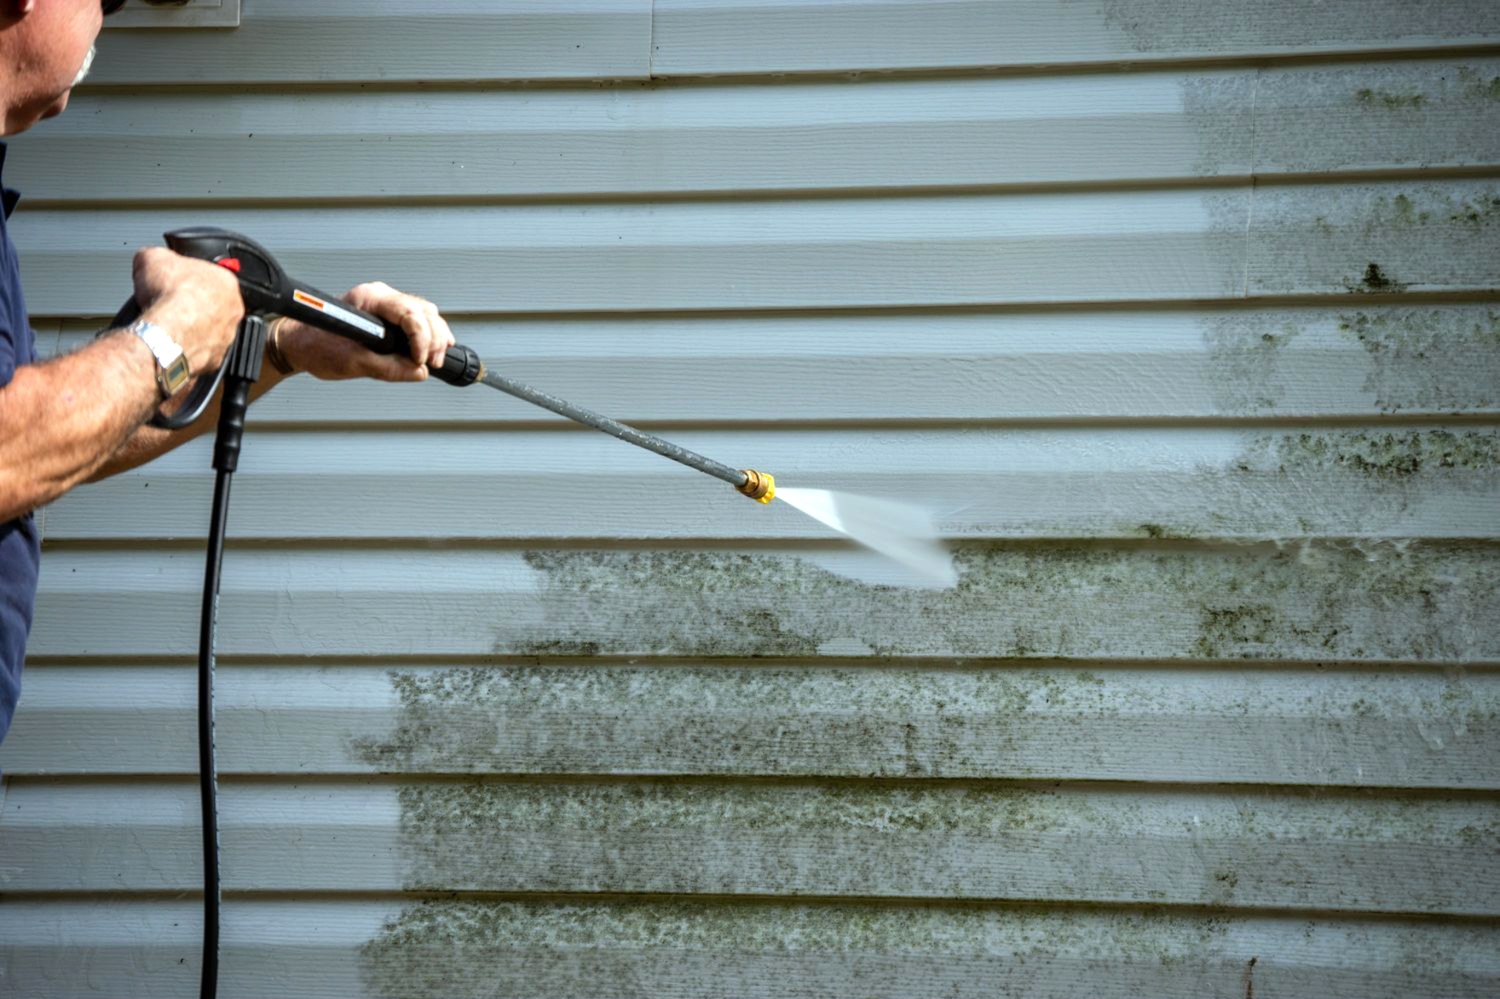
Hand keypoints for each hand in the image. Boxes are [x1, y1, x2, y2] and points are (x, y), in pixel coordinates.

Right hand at [131, 247, 243, 375]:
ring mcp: (227, 337)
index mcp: (226, 281)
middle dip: (191, 303)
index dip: (187, 278)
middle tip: (170, 302)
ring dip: (192, 327)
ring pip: (208, 330)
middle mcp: (233, 311)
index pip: (209, 275)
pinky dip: (187, 348)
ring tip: (169, 324)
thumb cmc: (167, 297)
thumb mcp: (153, 257)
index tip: (174, 281)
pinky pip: (201, 351)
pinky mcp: (216, 360)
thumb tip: (152, 258)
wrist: (164, 335)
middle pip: (211, 304)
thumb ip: (159, 256)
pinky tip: (171, 341)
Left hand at [276, 282, 455, 381]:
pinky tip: (432, 349)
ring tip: (433, 360)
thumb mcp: (354, 363)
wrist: (298, 344)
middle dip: (434, 339)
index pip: (411, 314)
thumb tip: (418, 372)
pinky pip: (418, 320)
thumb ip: (390, 369)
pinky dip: (429, 335)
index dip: (422, 340)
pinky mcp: (386, 315)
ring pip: (426, 314)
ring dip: (436, 337)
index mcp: (370, 299)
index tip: (421, 361)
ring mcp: (385, 304)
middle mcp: (380, 296)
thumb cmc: (315, 345)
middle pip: (425, 312)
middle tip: (432, 363)